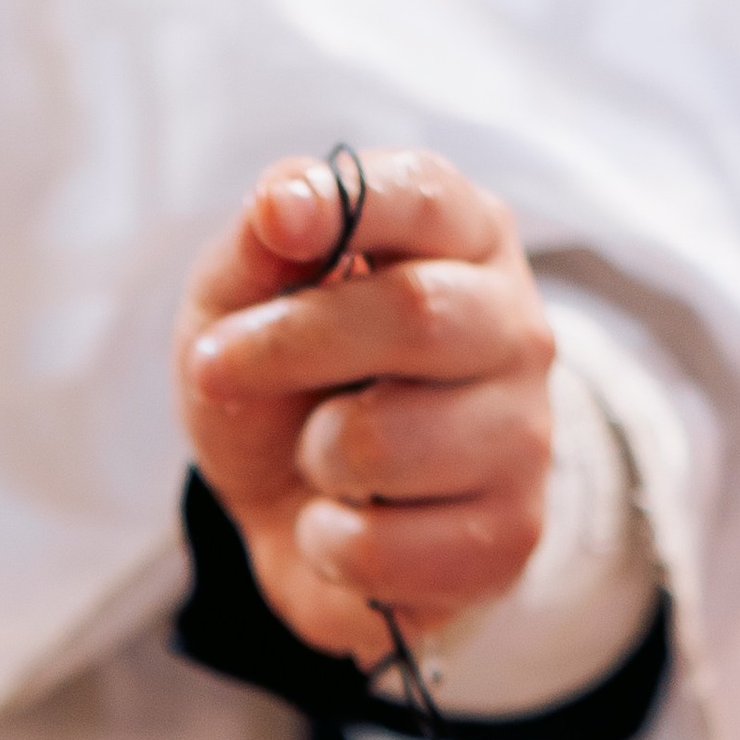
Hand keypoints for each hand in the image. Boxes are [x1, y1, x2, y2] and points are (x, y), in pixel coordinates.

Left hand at [177, 151, 555, 666]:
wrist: (301, 524)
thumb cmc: (283, 391)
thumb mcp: (238, 307)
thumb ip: (257, 248)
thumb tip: (281, 196)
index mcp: (462, 238)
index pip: (426, 194)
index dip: (348, 201)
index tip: (277, 217)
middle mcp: (515, 326)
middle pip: (414, 314)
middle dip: (289, 346)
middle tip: (216, 368)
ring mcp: (523, 434)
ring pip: (384, 442)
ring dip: (310, 457)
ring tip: (319, 459)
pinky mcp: (508, 534)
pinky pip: (380, 545)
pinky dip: (325, 543)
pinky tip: (340, 525)